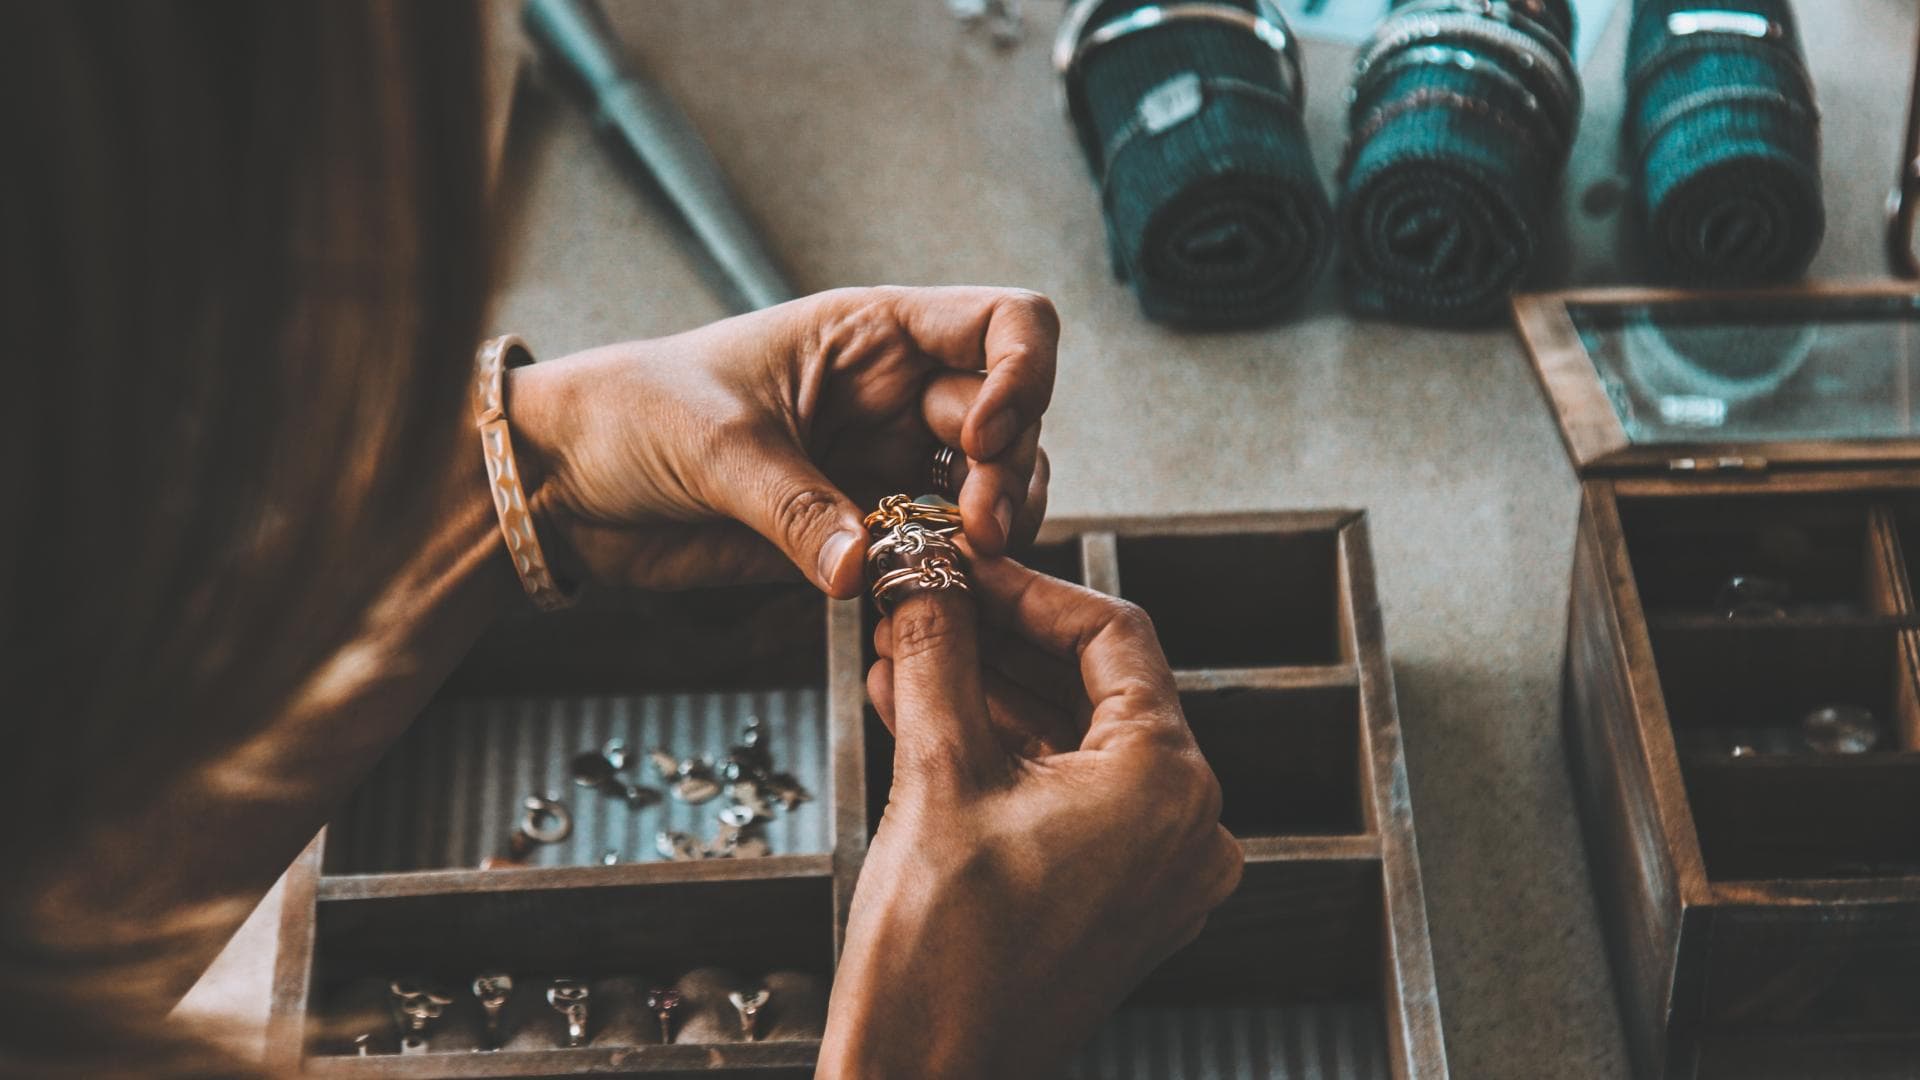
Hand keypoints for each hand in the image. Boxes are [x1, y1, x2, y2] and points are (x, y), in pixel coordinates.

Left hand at [506, 286, 1055, 596]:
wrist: (568, 483)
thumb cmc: (629, 416)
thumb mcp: (713, 446)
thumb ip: (794, 507)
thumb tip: (862, 567)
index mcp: (872, 334)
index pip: (1004, 325)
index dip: (1023, 374)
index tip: (984, 435)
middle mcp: (897, 393)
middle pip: (1015, 417)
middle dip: (1008, 472)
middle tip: (972, 530)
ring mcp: (888, 462)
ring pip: (996, 488)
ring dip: (997, 525)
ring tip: (958, 561)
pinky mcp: (866, 530)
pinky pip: (942, 549)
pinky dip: (957, 571)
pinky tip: (932, 589)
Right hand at [820, 557, 1242, 1078]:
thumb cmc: (939, 958)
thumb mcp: (936, 776)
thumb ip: (936, 654)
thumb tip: (922, 574)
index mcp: (1168, 785)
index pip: (1112, 637)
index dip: (1027, 589)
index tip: (959, 564)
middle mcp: (1187, 829)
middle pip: (1095, 688)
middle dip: (997, 642)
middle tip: (920, 604)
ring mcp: (1159, 873)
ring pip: (1075, 744)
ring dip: (989, 696)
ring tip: (900, 654)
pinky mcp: (1120, 903)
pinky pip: (1070, 799)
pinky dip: (1005, 758)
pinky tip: (921, 716)